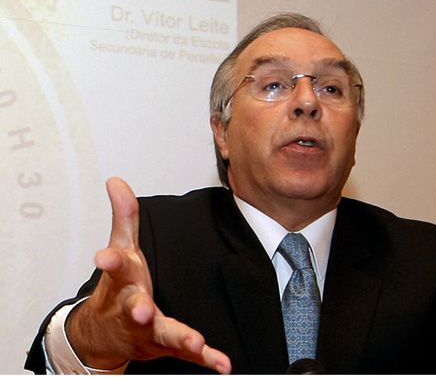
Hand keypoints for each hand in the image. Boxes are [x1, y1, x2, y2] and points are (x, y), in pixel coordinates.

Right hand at [65, 177, 230, 373]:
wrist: (105, 333)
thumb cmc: (119, 287)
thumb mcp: (121, 249)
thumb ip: (124, 217)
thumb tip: (117, 182)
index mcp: (124, 281)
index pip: (115, 267)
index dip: (110, 261)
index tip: (102, 257)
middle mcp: (133, 307)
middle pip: (133, 307)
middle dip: (136, 308)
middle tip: (140, 310)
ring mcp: (150, 329)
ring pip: (164, 333)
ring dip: (180, 337)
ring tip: (194, 342)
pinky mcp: (167, 345)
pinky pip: (189, 354)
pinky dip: (207, 359)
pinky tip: (223, 364)